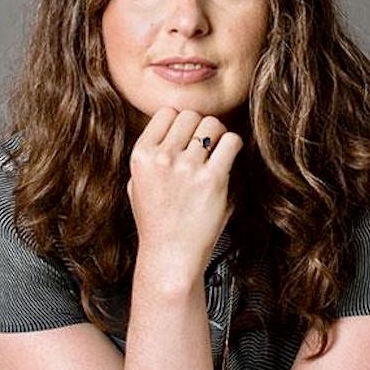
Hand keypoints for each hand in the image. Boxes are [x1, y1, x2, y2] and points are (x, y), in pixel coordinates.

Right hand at [127, 107, 242, 280]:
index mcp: (141, 155)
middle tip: (205, 146)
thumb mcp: (135, 185)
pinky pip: (231, 141)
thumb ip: (148, 156)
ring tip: (217, 153)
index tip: (186, 138)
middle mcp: (162, 157)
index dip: (180, 122)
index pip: (167, 112)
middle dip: (200, 127)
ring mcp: (187, 168)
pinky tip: (229, 158)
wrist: (170, 256)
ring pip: (213, 124)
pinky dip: (234, 145)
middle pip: (191, 115)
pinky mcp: (212, 180)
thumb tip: (169, 129)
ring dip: (219, 135)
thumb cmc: (156, 222)